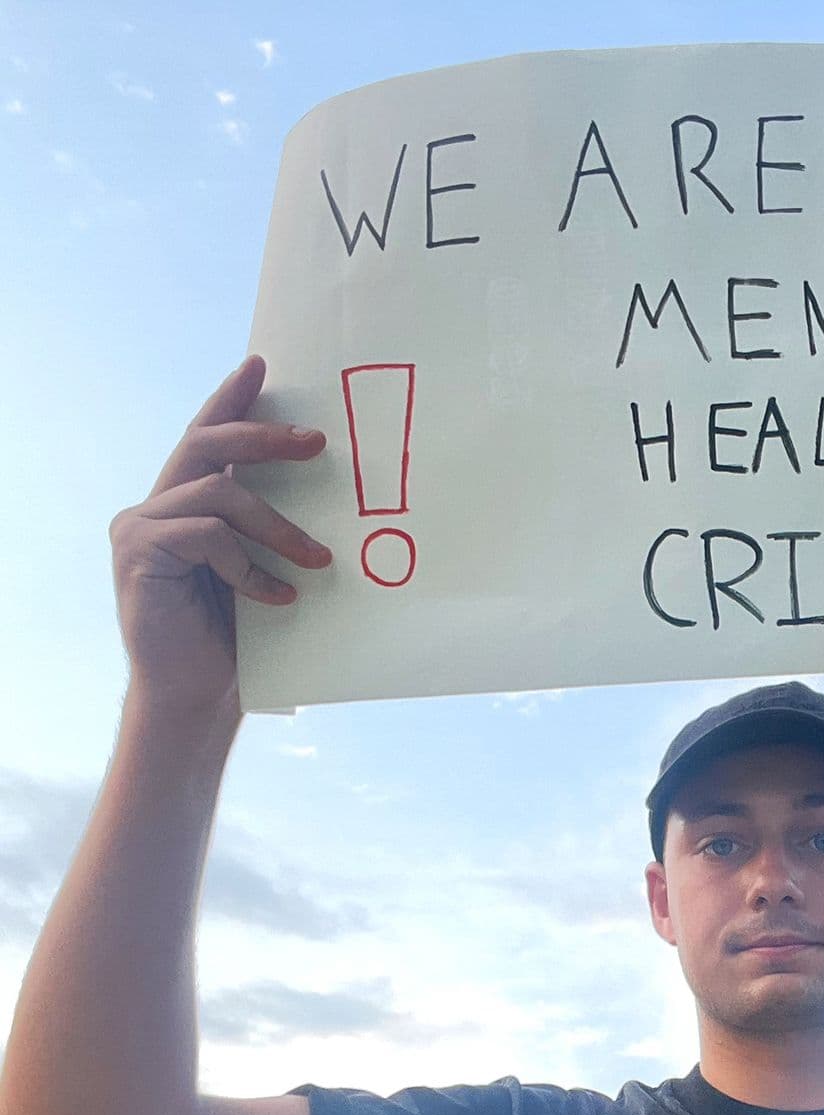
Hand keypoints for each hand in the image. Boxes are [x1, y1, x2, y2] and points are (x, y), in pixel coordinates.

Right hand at [109, 356, 331, 715]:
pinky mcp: (139, 555)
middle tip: (317, 442)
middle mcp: (158, 506)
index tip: (261, 364)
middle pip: (207, 445)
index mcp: (187, 502)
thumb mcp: (266, 567)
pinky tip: (279, 597)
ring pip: (220, 494)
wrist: (199, 694)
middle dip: (264, 435)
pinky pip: (208, 538)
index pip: (208, 436)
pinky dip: (250, 566)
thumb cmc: (239, 636)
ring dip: (279, 526)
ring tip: (320, 560)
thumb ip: (273, 524)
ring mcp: (142, 528)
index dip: (232, 400)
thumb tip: (338, 485)